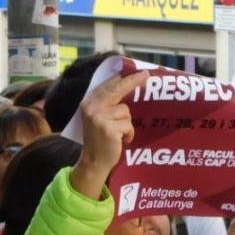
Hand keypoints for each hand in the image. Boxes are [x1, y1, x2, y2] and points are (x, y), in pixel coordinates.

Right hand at [72, 70, 148, 199]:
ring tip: (119, 133)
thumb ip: (106, 104)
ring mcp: (99, 118)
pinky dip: (128, 133)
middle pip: (116, 90)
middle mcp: (92, 108)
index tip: (136, 72)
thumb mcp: (98, 118)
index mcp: (88, 103)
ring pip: (126, 111)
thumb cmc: (99, 140)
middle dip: (132, 81)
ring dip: (127, 123)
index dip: (122, 78)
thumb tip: (125, 86)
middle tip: (146, 75)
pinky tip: (121, 140)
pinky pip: (128, 125)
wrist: (93, 161)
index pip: (107, 85)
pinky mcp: (109, 128)